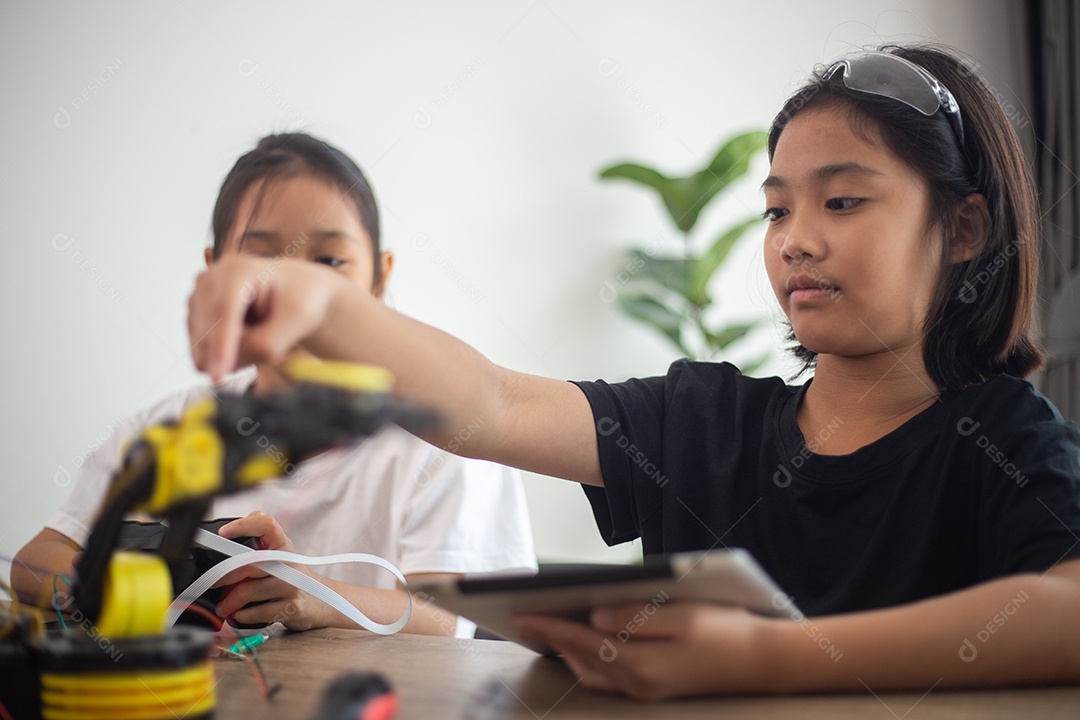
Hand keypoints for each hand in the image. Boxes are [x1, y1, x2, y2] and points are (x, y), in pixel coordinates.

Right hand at [187, 256, 348, 381]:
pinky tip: (250, 338)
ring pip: (206, 347)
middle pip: (212, 333)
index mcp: (238, 271)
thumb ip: (266, 343)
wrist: (297, 291)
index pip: (223, 311)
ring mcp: (198, 299)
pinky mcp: (195, 317)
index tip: (218, 377)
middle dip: (240, 352)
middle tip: (275, 345)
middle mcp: (210, 280)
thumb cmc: (302, 297)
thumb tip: (230, 364)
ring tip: (266, 333)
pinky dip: (230, 354)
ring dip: (238, 354)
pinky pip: (205, 353)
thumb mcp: (300, 318)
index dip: (220, 344)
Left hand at [213, 511, 331, 630]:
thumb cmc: (289, 576)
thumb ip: (257, 541)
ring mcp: (292, 584)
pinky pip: (256, 612)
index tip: (224, 533)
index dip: (243, 525)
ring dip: (229, 602)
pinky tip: (240, 615)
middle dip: (223, 577)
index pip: (266, 524)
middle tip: (212, 584)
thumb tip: (227, 531)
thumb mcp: (278, 553)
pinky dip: (241, 616)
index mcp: (282, 544)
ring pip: (248, 591)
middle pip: (247, 564)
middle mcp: (289, 561)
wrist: (320, 601)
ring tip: (224, 607)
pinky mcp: (292, 608)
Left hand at [511, 601, 776, 699]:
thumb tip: (593, 614)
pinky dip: (590, 658)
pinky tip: (586, 641)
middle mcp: (637, 683)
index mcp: (641, 663)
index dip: (548, 626)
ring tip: (548, 625)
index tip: (519, 614)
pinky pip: (608, 676)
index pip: (580, 641)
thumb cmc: (726, 630)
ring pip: (592, 671)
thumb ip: (635, 615)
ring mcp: (645, 690)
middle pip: (580, 659)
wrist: (764, 662)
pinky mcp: (653, 687)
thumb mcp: (682, 613)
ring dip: (569, 650)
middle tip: (526, 616)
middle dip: (551, 639)